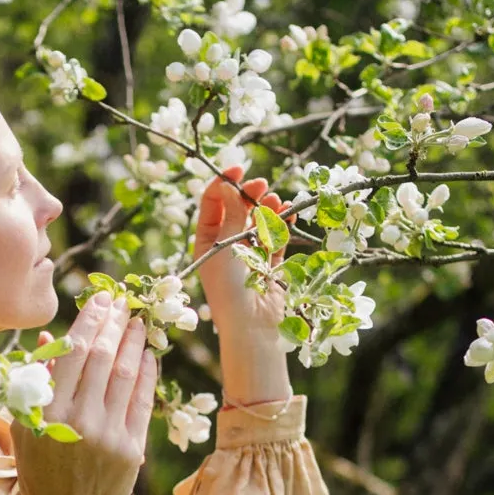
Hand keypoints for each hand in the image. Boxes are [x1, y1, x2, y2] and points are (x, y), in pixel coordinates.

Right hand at [13, 291, 156, 494]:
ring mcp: (107, 434)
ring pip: (125, 375)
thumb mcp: (25, 429)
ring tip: (138, 322)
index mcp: (45, 412)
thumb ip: (36, 384)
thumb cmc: (41, 473)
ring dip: (134, 343)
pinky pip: (142, 401)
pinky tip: (148, 356)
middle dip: (114, 324)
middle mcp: (77, 420)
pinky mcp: (131, 448)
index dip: (90, 321)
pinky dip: (146, 374)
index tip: (100, 300)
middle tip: (123, 302)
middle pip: (102, 358)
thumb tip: (49, 339)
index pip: (73, 353)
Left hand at [192, 163, 294, 406]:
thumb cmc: (229, 287)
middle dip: (248, 194)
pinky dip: (281, 224)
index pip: (212, 204)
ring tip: (275, 201)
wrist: (251, 326)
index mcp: (205, 242)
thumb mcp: (225, 245)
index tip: (238, 169)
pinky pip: (276, 238)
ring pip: (258, 222)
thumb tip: (231, 184)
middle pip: (237, 209)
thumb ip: (233, 214)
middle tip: (261, 185)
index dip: (224, 184)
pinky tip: (288, 211)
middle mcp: (225, 247)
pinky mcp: (270, 265)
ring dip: (266, 208)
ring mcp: (248, 255)